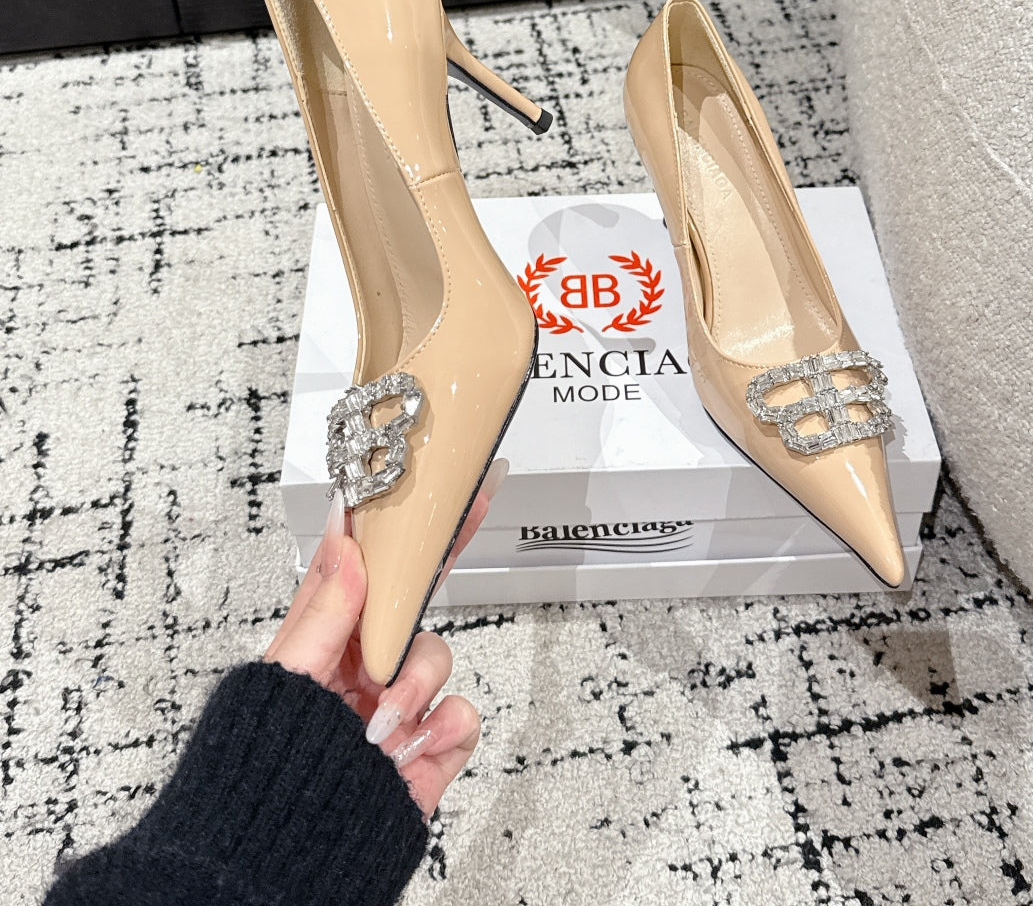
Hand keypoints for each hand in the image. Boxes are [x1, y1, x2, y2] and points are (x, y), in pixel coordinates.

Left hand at [264, 459, 507, 818]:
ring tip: (383, 717)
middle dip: (435, 576)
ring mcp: (398, 707)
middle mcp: (364, 666)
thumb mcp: (284, 678)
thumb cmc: (260, 774)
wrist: (280, 860)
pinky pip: (462, 716)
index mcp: (326, 639)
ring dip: (417, 685)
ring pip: (439, 658)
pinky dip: (440, 730)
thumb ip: (323, 610)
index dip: (402, 525)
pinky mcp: (427, 749)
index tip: (430, 480)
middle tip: (464, 516)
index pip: (370, 568)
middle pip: (417, 601)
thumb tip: (346, 546)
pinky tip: (408, 746)